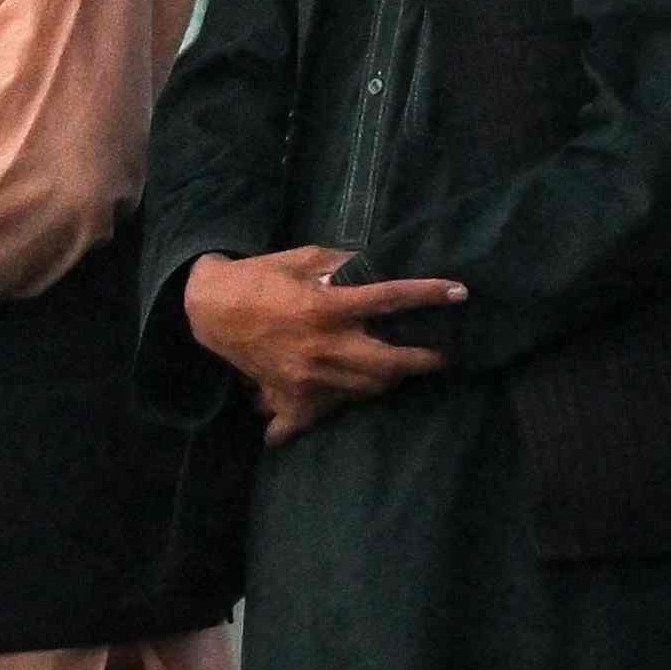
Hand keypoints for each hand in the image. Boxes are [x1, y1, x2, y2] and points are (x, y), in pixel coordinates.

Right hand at [184, 245, 462, 441]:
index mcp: (326, 306)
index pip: (390, 299)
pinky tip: (359, 394)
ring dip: (392, 379)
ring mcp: (309, 377)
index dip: (429, 295)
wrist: (210, 310)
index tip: (460, 294)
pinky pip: (329, 411)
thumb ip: (342, 262)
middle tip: (442, 354)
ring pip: (368, 389)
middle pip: (389, 363)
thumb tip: (380, 261)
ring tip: (406, 368)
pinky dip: (347, 402)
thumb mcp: (301, 258)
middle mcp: (322, 346)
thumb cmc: (259, 277)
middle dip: (423, 360)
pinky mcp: (293, 396)